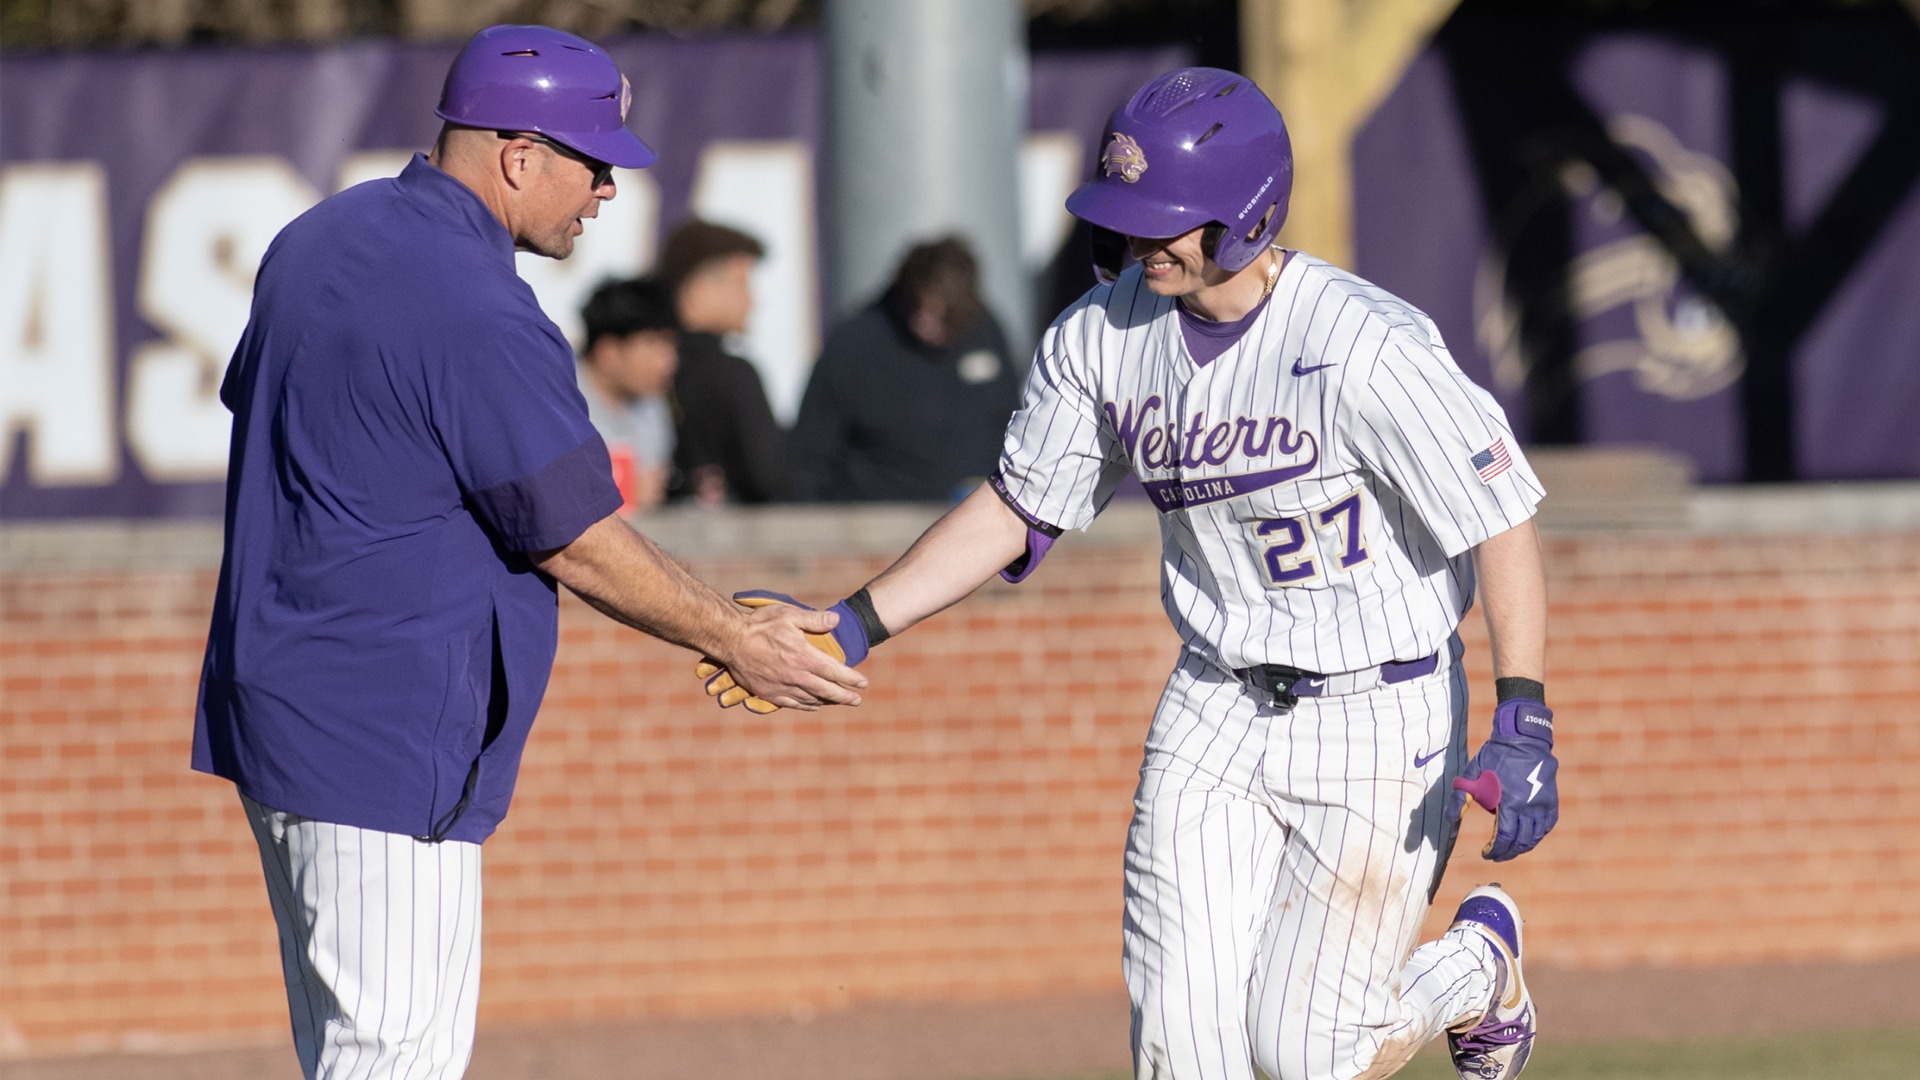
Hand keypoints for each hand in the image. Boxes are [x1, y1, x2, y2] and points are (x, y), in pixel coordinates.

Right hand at [697, 591, 870, 712]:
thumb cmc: (760, 625)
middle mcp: (796, 676)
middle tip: (857, 700)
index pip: (835, 671)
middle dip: (845, 696)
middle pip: (827, 691)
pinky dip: (806, 705)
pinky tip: (813, 705)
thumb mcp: (789, 615)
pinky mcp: (768, 693)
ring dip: (827, 701)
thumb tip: (837, 620)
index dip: (851, 678)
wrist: (731, 640)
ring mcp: (782, 687)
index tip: (863, 683)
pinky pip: (792, 704)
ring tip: (838, 701)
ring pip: (811, 699)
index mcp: (804, 657)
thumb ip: (815, 619)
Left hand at [1450, 697, 1556, 860]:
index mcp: (1510, 803)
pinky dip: (1538, 835)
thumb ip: (1461, 797)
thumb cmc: (1496, 755)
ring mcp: (1543, 804)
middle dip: (1508, 852)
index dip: (1496, 850)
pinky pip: (1548, 824)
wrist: (1524, 738)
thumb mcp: (1473, 773)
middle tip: (1497, 855)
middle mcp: (1530, 807)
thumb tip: (1451, 819)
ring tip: (1511, 849)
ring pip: (1536, 836)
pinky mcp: (1551, 799)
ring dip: (1523, 847)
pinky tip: (1529, 837)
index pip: (1505, 838)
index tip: (1487, 854)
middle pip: (1521, 841)